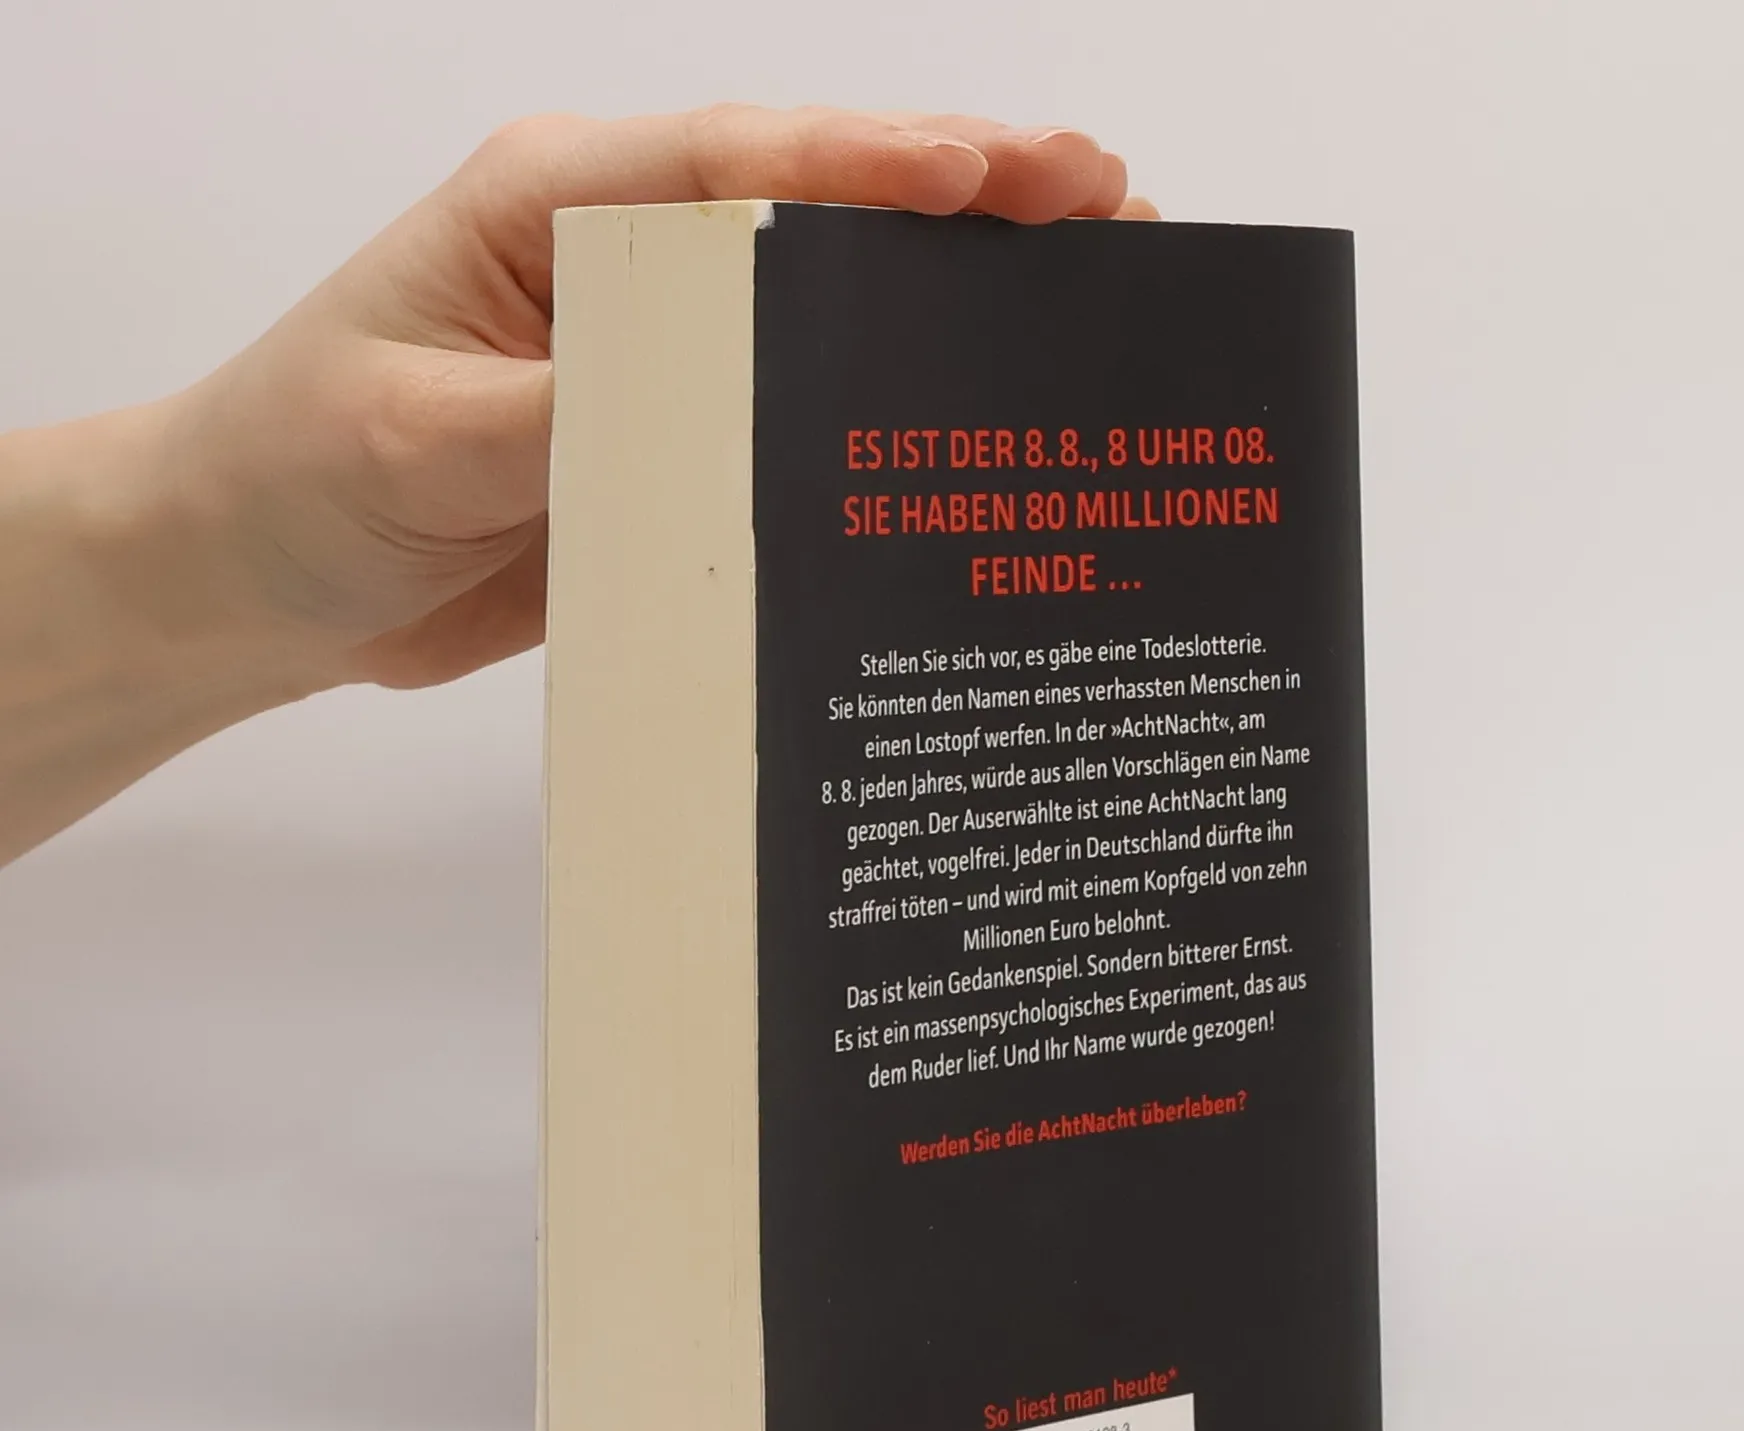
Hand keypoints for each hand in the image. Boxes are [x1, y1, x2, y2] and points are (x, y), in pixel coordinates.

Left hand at [160, 106, 1157, 693]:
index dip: (873, 166)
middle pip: (816, 210)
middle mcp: (623, 263)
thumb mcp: (416, 438)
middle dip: (967, 200)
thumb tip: (714, 394)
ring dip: (950, 299)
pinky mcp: (670, 444)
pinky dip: (883, 416)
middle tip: (1113, 205)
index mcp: (555, 208)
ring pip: (823, 307)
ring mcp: (657, 355)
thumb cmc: (299, 472)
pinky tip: (970, 432)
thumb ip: (563, 410)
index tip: (999, 176)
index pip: (737, 165)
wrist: (254, 578)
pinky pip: (789, 419)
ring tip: (1088, 293)